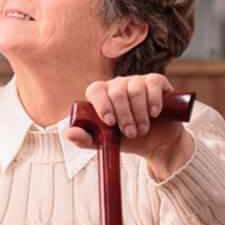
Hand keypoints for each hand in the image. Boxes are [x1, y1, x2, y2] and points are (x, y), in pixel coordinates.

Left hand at [64, 73, 194, 175]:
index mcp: (101, 95)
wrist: (156, 143)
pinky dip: (153, 100)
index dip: (102, 105)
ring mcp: (136, 81)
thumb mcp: (105, 142)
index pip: (95, 90)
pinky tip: (154, 114)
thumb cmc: (127, 139)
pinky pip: (152, 84)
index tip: (110, 123)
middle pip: (116, 92)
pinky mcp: (155, 81)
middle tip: (131, 133)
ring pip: (135, 89)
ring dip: (139, 114)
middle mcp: (117, 84)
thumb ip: (85, 138)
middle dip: (124, 116)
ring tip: (142, 129)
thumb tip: (68, 133)